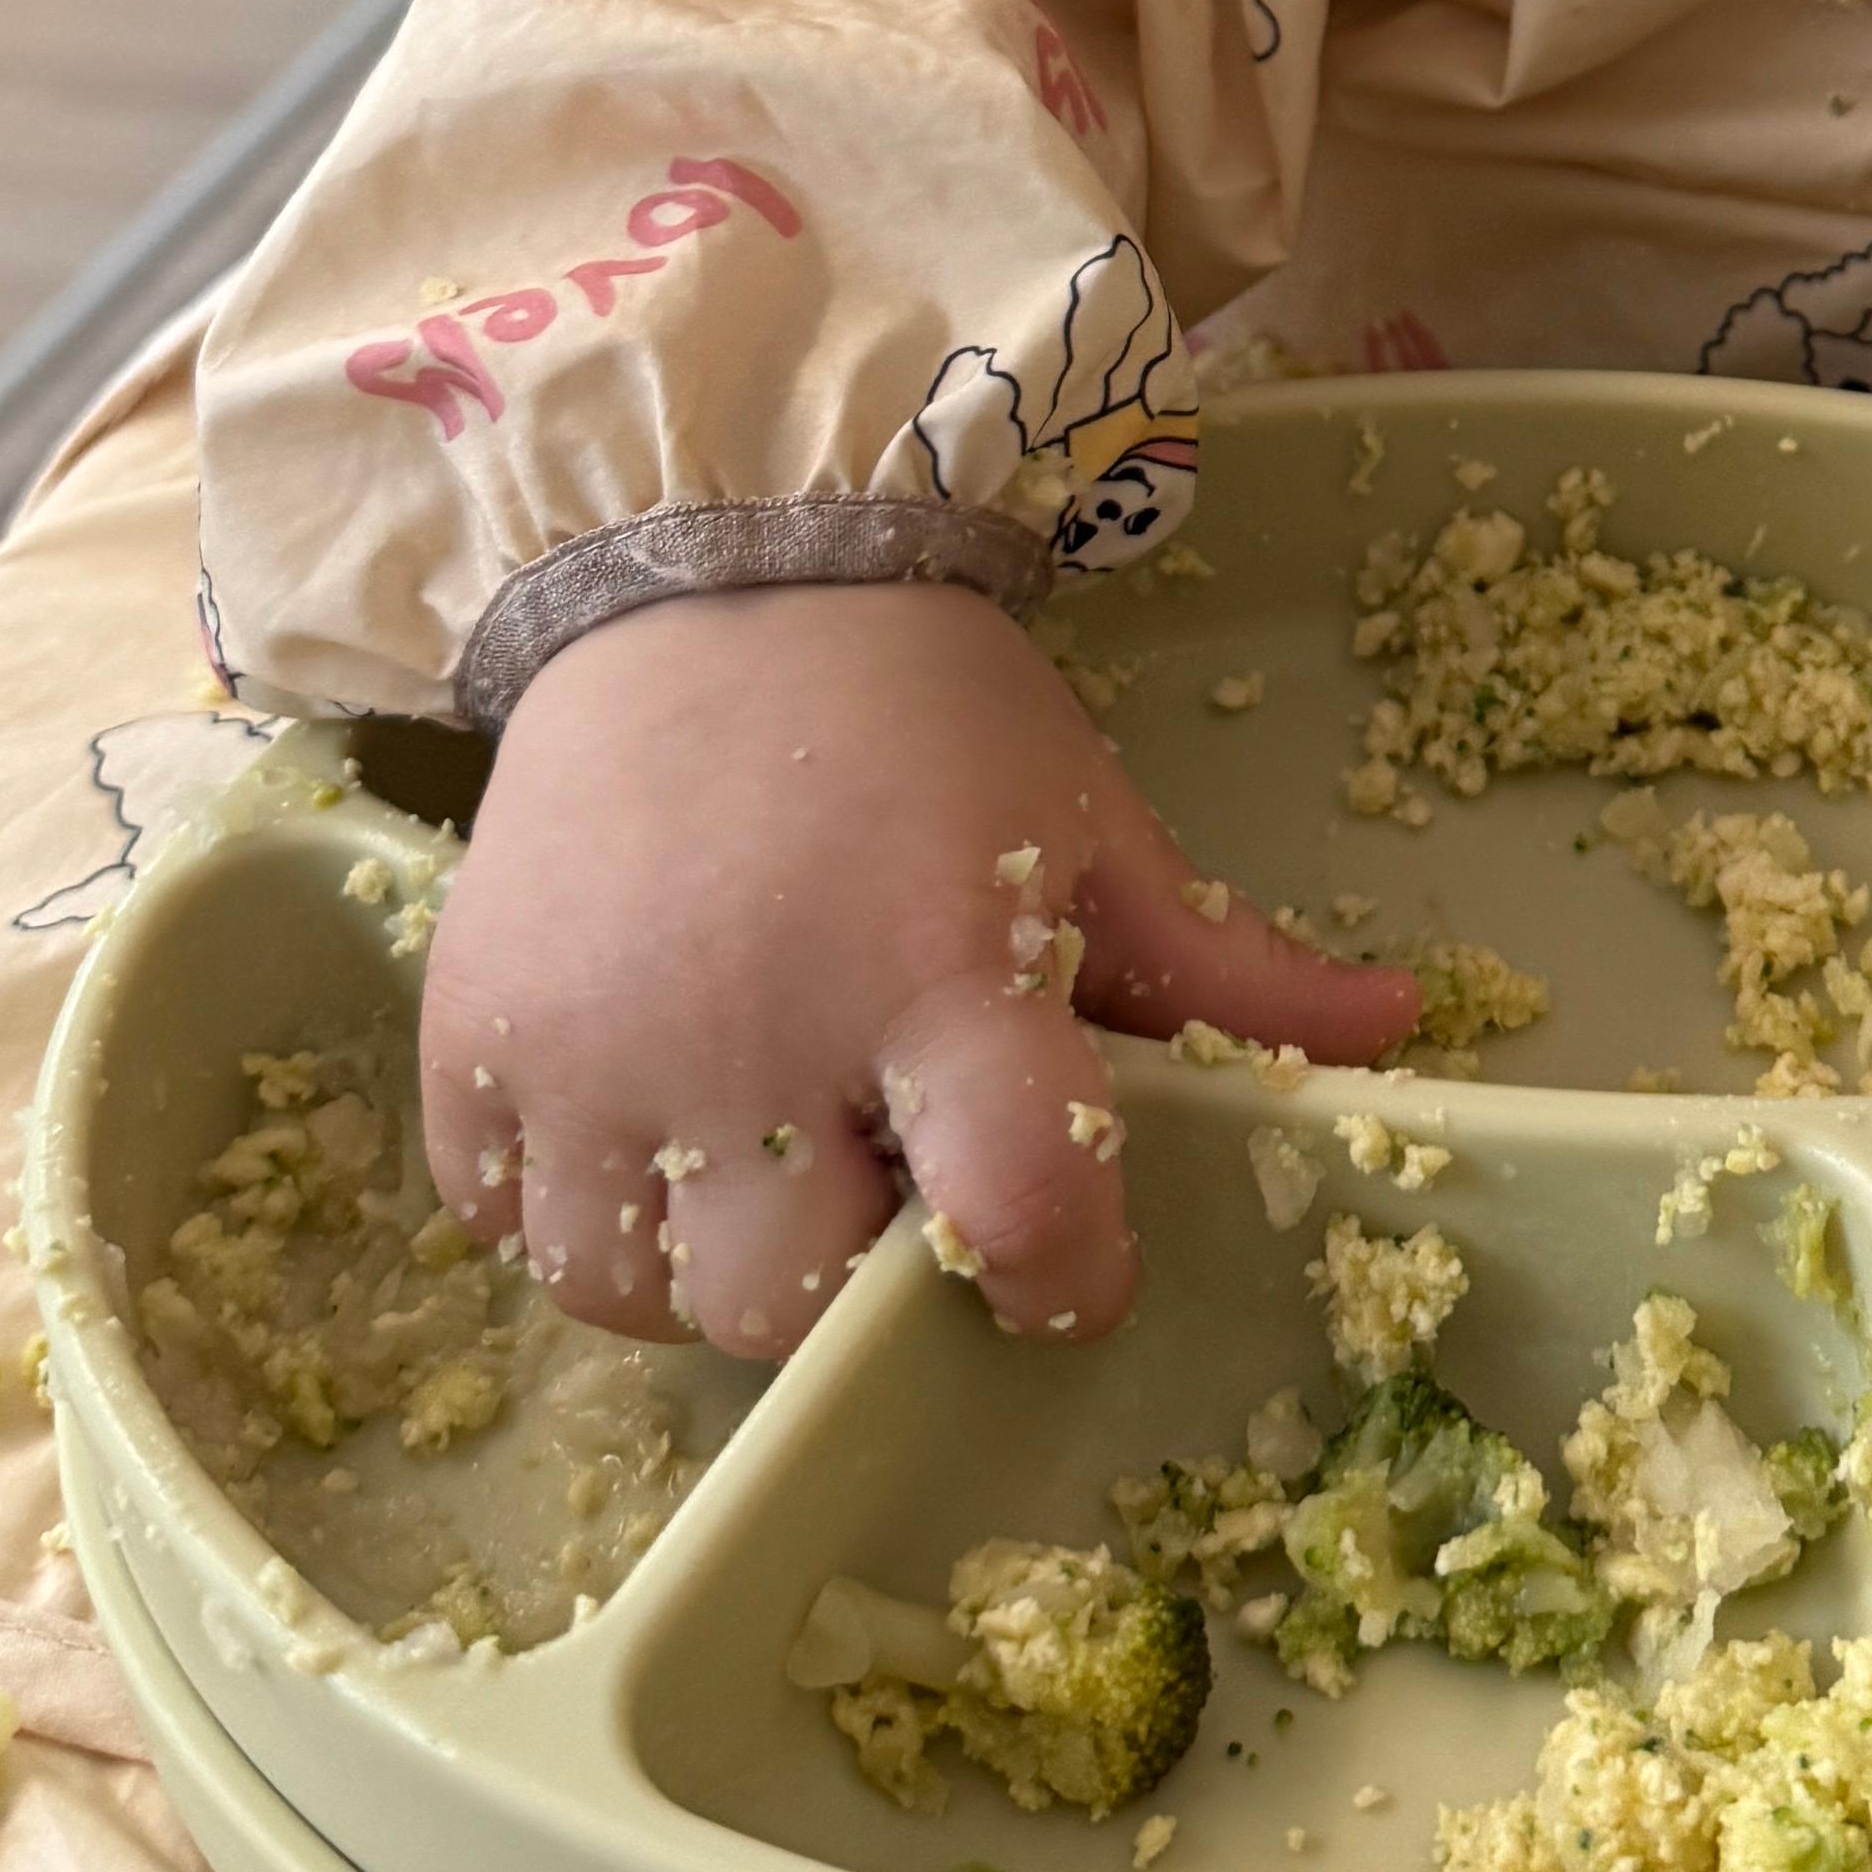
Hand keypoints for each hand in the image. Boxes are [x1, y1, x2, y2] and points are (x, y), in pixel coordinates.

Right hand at [419, 583, 1411, 1349]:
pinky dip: (571, 1206)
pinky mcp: (472, 1032)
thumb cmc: (930, 716)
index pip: (1014, 1219)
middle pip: (787, 1306)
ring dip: (701, 1265)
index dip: (1056, 1276)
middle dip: (851, 1277)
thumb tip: (1399, 1035)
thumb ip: (1228, 967)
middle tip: (876, 1174)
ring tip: (749, 1158)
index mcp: (941, 976)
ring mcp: (593, 1043)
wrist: (714, 566)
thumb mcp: (1090, 826)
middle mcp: (755, 1035)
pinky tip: (636, 1120)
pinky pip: (504, 1221)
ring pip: (633, 1297)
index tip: (1057, 1257)